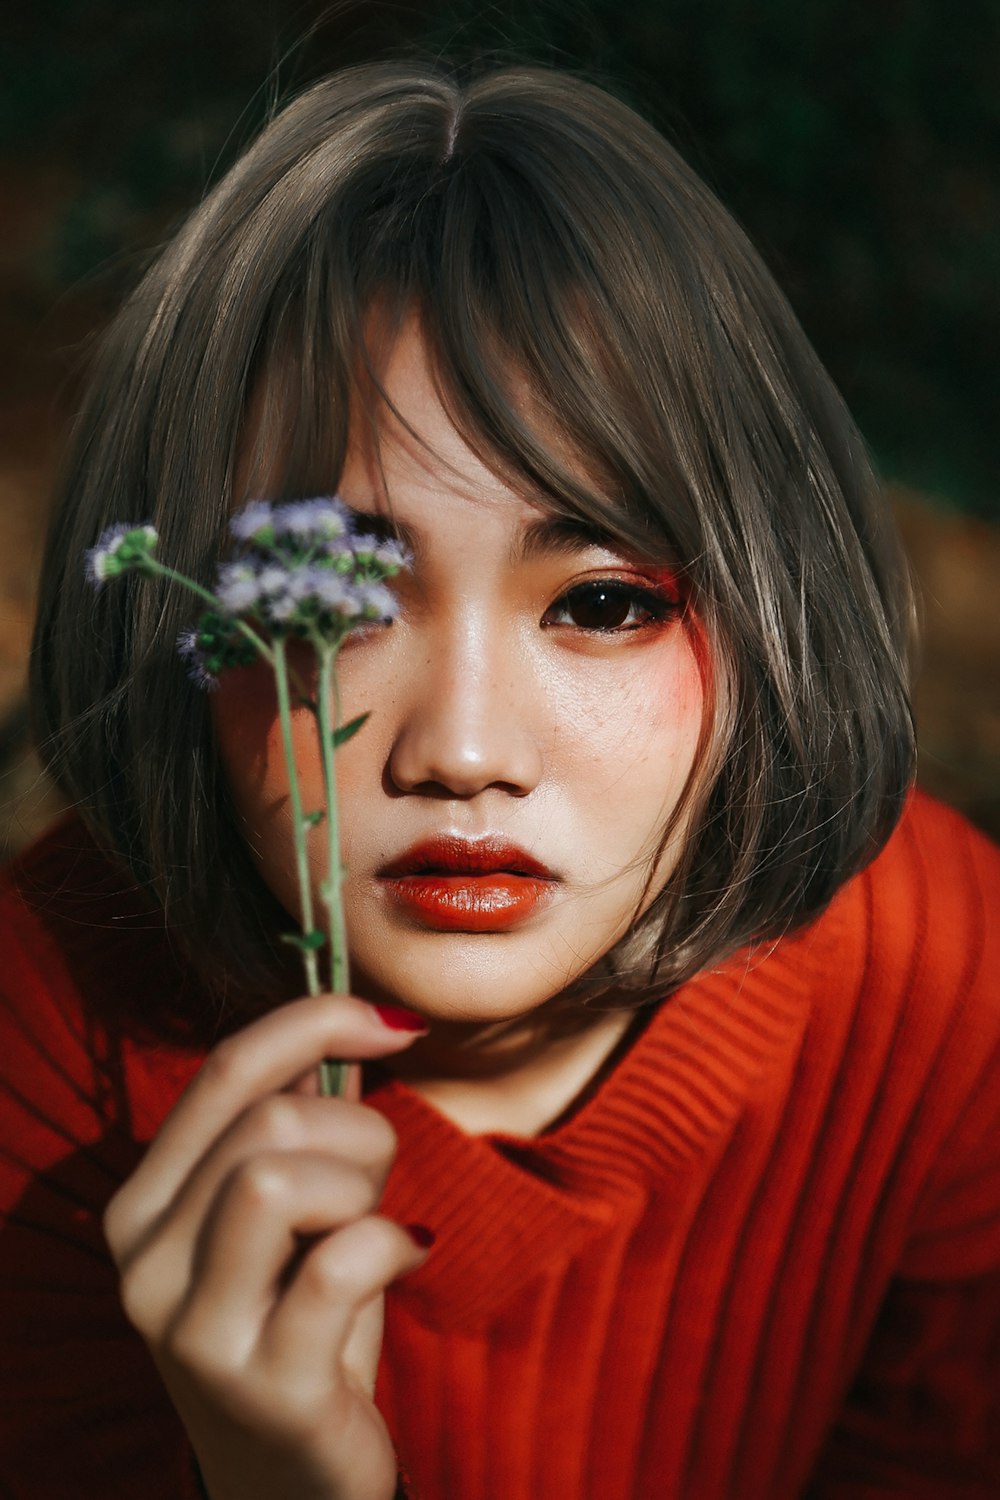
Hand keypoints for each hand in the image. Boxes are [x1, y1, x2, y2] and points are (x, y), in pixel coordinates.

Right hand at [103, 994, 429, 1499]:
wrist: (295, 1475)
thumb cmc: (300, 1323)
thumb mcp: (287, 1217)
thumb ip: (299, 1124)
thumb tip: (350, 1023)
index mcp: (144, 1204)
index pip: (225, 1069)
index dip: (316, 1020)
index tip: (394, 1023)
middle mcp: (146, 1263)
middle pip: (266, 1122)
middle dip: (356, 1131)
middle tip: (375, 1184)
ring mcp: (193, 1329)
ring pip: (276, 1177)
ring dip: (361, 1186)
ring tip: (375, 1227)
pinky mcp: (260, 1383)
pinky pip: (340, 1261)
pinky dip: (393, 1243)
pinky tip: (408, 1256)